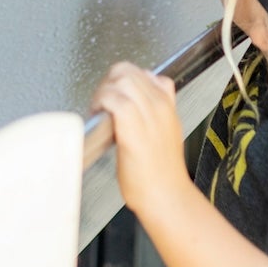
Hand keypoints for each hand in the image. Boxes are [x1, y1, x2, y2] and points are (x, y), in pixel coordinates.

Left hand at [90, 62, 188, 219]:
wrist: (166, 196)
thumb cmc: (161, 173)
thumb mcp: (165, 135)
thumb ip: (154, 116)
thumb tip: (134, 105)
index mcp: (168, 105)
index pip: (146, 73)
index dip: (125, 80)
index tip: (115, 95)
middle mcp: (160, 104)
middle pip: (129, 71)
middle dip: (110, 82)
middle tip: (102, 102)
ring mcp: (148, 113)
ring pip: (122, 79)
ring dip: (104, 90)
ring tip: (100, 109)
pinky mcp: (133, 126)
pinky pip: (114, 98)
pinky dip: (102, 102)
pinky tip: (99, 116)